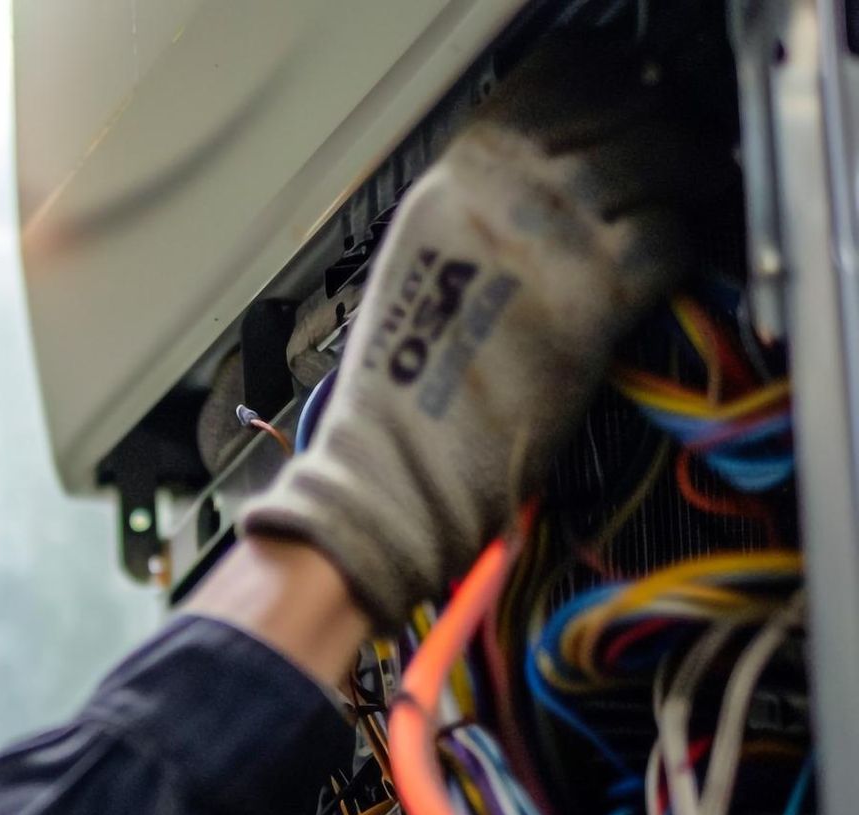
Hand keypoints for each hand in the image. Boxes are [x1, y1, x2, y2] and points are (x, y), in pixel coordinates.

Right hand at [240, 37, 691, 628]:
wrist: (394, 471)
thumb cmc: (397, 398)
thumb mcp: (418, 265)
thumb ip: (476, 210)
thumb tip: (541, 179)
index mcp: (446, 186)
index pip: (546, 86)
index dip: (599, 91)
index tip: (620, 107)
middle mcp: (496, 198)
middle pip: (612, 110)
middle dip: (650, 128)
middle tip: (664, 157)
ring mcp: (546, 242)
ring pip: (652, 161)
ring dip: (678, 177)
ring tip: (679, 201)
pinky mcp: (591, 298)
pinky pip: (666, 235)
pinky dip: (677, 245)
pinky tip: (660, 270)